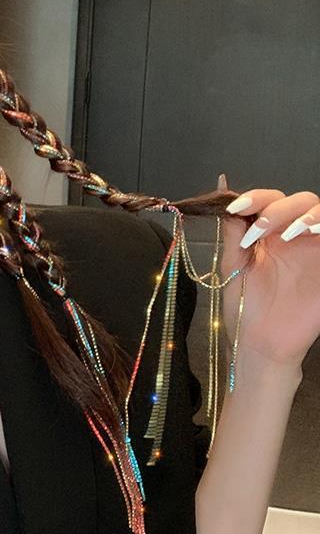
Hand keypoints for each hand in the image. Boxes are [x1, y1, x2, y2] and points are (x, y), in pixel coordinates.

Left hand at [217, 176, 319, 369]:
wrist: (260, 342)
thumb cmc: (245, 307)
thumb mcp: (233, 264)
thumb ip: (234, 230)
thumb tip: (222, 191)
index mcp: (267, 234)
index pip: (269, 200)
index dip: (255, 197)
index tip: (236, 208)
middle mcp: (293, 237)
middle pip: (298, 201)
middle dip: (277, 208)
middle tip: (259, 230)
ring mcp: (314, 248)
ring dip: (304, 214)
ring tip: (285, 234)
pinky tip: (310, 233)